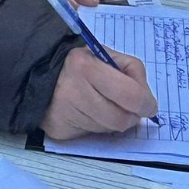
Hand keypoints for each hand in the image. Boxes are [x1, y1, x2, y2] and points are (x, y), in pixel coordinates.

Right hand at [42, 47, 158, 139]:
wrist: (39, 72)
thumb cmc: (80, 62)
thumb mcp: (106, 54)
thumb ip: (131, 70)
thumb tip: (147, 101)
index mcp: (86, 66)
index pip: (130, 95)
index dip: (146, 104)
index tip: (149, 106)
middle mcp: (74, 91)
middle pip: (121, 119)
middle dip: (131, 116)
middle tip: (129, 109)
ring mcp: (64, 113)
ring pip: (107, 129)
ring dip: (112, 121)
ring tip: (103, 105)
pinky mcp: (59, 129)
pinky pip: (91, 134)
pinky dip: (96, 126)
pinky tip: (87, 112)